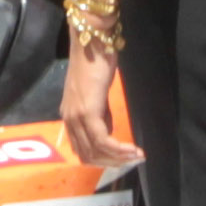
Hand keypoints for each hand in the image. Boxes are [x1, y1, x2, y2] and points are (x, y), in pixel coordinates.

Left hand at [57, 35, 138, 168]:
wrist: (91, 42)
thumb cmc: (96, 63)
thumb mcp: (97, 96)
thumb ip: (100, 116)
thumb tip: (108, 134)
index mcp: (69, 116)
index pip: (83, 150)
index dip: (104, 160)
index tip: (123, 160)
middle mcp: (69, 120)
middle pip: (88, 156)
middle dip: (112, 163)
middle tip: (133, 161)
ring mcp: (76, 116)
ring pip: (95, 151)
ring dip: (118, 158)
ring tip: (137, 156)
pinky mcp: (88, 112)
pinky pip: (102, 140)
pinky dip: (118, 149)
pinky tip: (133, 149)